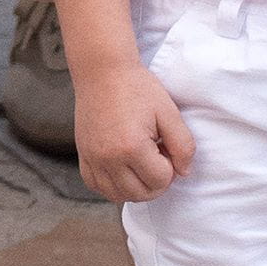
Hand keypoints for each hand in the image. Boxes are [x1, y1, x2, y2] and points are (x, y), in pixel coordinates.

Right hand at [74, 55, 192, 202]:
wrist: (102, 70)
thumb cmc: (137, 87)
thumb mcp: (168, 112)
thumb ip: (183, 146)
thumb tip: (184, 173)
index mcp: (132, 147)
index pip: (160, 180)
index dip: (170, 167)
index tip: (165, 146)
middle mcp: (108, 158)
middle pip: (140, 194)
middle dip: (155, 181)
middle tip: (156, 155)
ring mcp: (93, 158)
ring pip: (117, 195)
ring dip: (135, 188)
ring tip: (141, 163)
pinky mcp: (83, 155)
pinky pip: (96, 186)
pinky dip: (112, 185)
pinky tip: (122, 170)